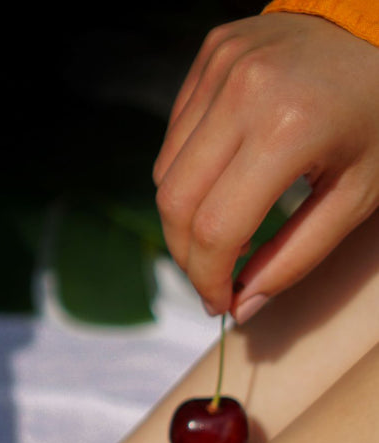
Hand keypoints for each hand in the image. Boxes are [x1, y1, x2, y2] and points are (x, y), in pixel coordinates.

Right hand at [153, 14, 378, 320]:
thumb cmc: (375, 117)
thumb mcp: (354, 198)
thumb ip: (296, 257)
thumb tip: (241, 306)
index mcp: (288, 129)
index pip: (215, 230)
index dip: (208, 279)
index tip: (220, 302)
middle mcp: (245, 92)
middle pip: (175, 203)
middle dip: (187, 256)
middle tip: (212, 278)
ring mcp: (223, 66)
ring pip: (165, 172)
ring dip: (184, 218)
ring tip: (222, 232)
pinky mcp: (212, 54)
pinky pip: (176, 136)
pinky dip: (189, 174)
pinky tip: (223, 181)